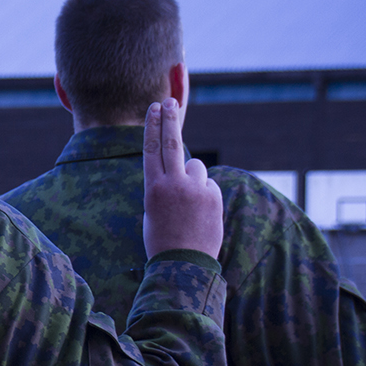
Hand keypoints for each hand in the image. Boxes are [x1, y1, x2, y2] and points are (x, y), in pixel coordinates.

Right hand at [143, 98, 222, 258]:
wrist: (183, 264)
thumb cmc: (162, 239)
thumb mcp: (153, 210)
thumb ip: (164, 185)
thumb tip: (180, 167)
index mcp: (153, 188)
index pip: (152, 148)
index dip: (154, 126)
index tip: (155, 108)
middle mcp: (173, 184)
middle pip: (173, 143)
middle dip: (170, 119)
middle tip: (169, 101)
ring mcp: (195, 190)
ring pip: (196, 168)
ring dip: (194, 179)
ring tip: (188, 206)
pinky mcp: (213, 197)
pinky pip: (209, 186)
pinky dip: (206, 195)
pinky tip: (200, 215)